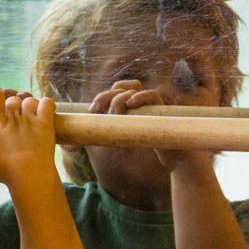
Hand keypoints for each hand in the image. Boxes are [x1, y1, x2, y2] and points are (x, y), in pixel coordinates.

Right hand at [0, 88, 55, 190]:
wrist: (30, 176)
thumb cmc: (2, 167)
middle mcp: (13, 116)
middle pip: (10, 99)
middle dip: (6, 108)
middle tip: (4, 123)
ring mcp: (31, 119)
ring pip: (28, 100)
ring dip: (24, 107)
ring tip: (21, 121)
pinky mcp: (47, 125)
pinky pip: (48, 104)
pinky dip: (44, 106)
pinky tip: (39, 116)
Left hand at [88, 79, 210, 171]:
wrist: (174, 160)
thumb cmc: (151, 151)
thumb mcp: (122, 142)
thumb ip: (105, 136)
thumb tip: (74, 142)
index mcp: (132, 105)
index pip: (116, 90)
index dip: (102, 96)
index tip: (92, 111)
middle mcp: (142, 101)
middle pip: (121, 87)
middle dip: (105, 97)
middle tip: (96, 111)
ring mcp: (153, 103)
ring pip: (135, 89)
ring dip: (120, 98)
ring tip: (113, 113)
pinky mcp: (164, 110)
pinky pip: (154, 95)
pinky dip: (141, 96)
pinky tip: (131, 103)